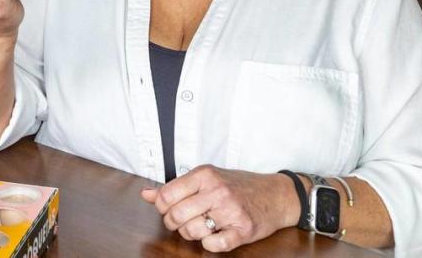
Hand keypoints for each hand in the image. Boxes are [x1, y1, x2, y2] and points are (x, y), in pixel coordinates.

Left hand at [141, 166, 296, 252]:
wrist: (275, 195)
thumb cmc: (237, 186)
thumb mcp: (206, 178)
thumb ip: (175, 187)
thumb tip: (145, 194)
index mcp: (205, 175)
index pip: (166, 195)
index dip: (161, 207)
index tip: (168, 209)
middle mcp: (217, 191)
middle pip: (176, 216)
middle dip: (173, 223)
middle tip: (180, 222)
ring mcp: (231, 211)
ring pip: (192, 231)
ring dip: (190, 234)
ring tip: (198, 227)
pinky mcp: (244, 230)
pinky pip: (214, 245)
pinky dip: (209, 244)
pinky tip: (213, 235)